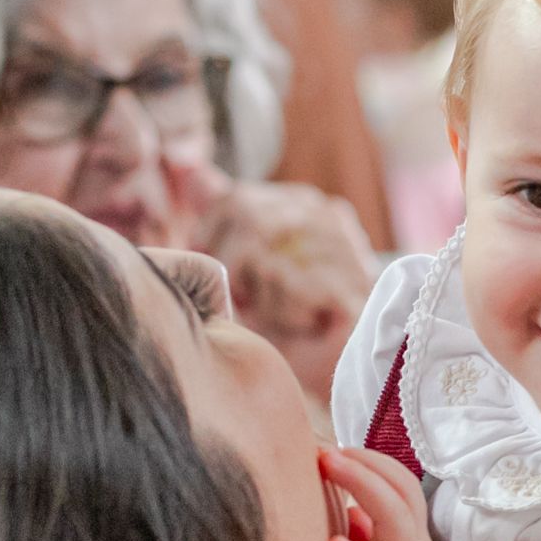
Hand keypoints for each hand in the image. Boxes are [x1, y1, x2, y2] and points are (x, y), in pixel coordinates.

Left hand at [195, 182, 375, 399]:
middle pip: (246, 221)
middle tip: (257, 304)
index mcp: (301, 204)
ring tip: (289, 317)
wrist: (338, 373)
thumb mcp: (243, 269)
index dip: (213, 241)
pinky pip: (286, 281)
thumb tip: (188, 167)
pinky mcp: (352, 278)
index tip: (228, 280)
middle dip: (237, 271)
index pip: (233, 200)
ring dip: (266, 300)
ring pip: (264, 257)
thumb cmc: (288, 324)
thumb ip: (221, 217)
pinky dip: (285, 313)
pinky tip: (306, 325)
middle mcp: (325, 214)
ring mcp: (344, 244)